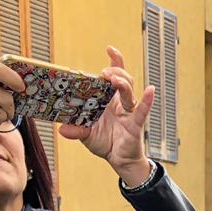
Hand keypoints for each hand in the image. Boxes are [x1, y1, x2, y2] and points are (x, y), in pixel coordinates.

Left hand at [59, 46, 154, 186]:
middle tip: (105, 71)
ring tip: (114, 79)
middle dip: (115, 71)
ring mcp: (128, 112)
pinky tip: (150, 91)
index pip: (111, 77)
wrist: (119, 160)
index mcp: (107, 100)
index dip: (114, 62)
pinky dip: (146, 101)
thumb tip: (62, 130)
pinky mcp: (135, 124)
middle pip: (121, 79)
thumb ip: (76, 130)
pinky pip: (141, 111)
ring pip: (128, 92)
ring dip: (122, 83)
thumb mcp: (86, 135)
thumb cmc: (105, 143)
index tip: (110, 48)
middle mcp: (118, 103)